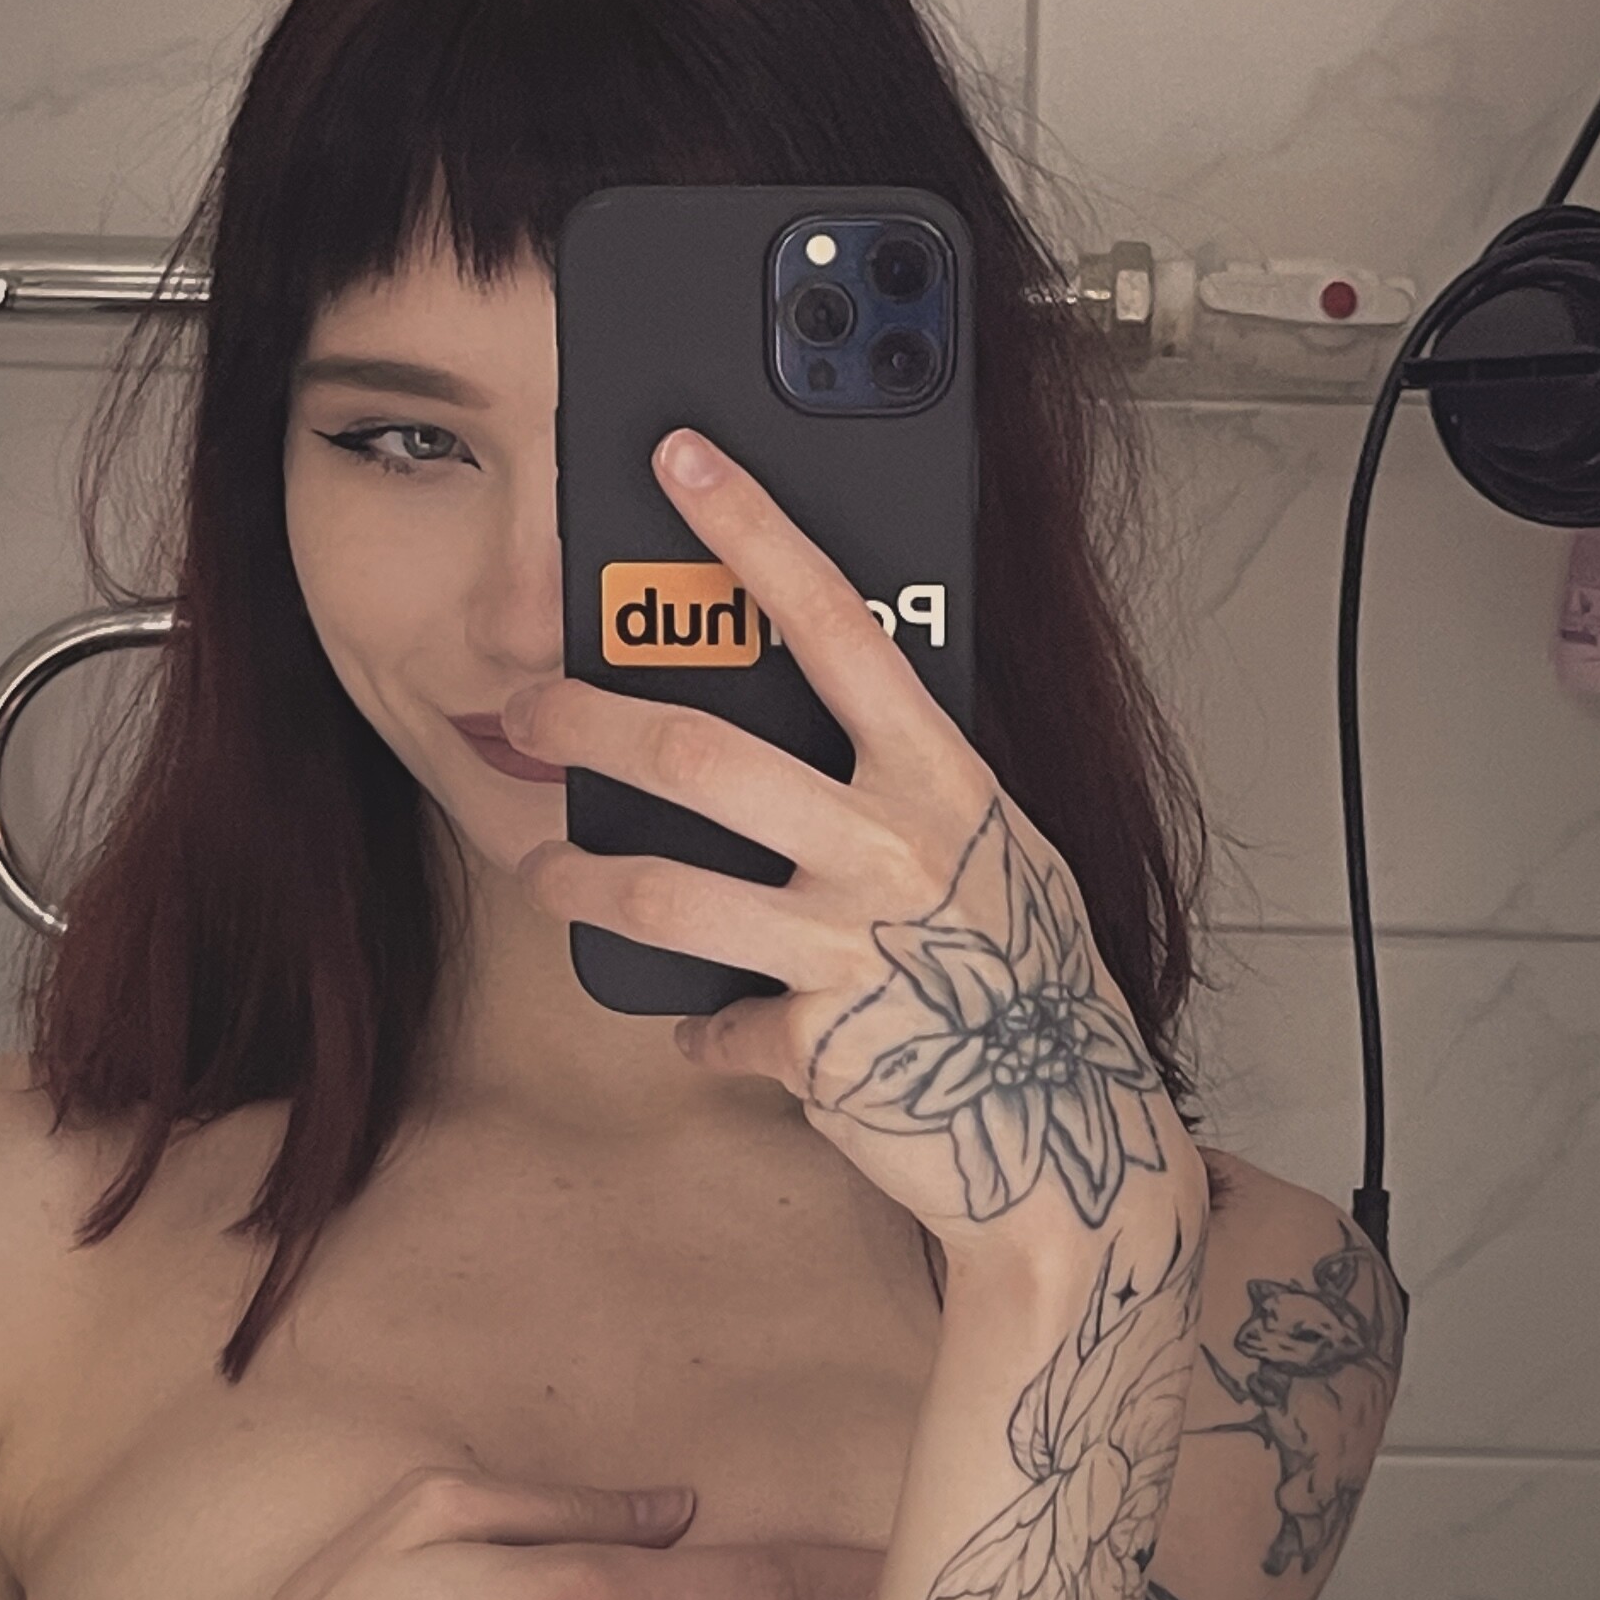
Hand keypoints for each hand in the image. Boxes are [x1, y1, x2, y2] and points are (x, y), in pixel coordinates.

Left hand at [506, 428, 1201, 1269]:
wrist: (1065, 1137)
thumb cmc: (1032, 981)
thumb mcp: (996, 851)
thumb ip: (910, 790)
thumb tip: (814, 727)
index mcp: (941, 779)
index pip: (836, 626)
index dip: (753, 536)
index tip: (682, 461)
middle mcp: (891, 850)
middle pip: (699, 757)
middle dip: (589, 721)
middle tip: (534, 707)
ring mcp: (850, 950)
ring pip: (665, 892)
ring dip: (581, 881)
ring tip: (547, 872)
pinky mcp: (814, 1047)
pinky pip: (716, 1024)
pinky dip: (702, 1029)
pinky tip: (708, 1029)